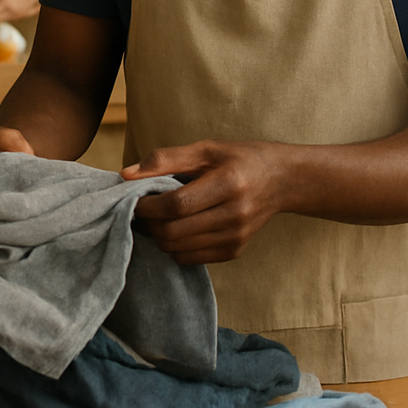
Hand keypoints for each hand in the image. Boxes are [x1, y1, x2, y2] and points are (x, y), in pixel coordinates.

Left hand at [125, 140, 287, 264]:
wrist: (281, 180)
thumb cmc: (239, 159)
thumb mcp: (206, 149)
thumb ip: (164, 159)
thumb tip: (126, 175)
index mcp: (229, 183)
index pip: (177, 205)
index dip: (149, 206)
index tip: (136, 199)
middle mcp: (236, 214)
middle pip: (175, 231)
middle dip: (149, 223)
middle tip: (142, 210)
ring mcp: (236, 237)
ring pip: (178, 248)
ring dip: (158, 236)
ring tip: (156, 219)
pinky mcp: (235, 251)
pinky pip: (190, 258)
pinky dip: (174, 246)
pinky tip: (175, 229)